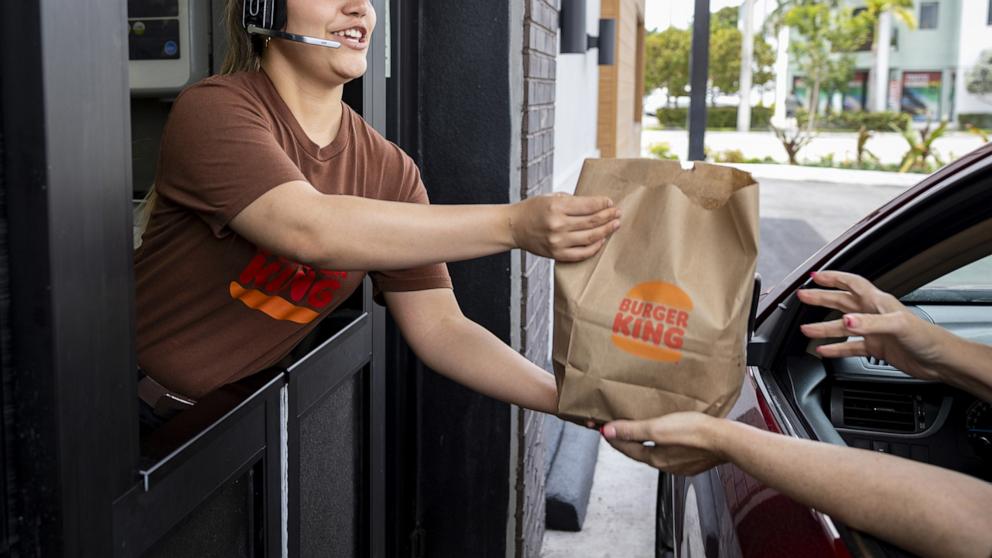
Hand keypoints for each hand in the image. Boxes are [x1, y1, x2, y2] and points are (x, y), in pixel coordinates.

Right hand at [508, 193, 619, 261]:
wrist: (514, 227)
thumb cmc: (532, 210)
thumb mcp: (551, 197)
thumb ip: (572, 201)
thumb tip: (596, 205)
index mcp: (556, 206)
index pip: (588, 205)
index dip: (603, 204)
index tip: (610, 203)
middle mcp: (558, 224)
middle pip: (592, 221)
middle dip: (608, 216)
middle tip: (617, 213)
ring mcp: (558, 241)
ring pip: (591, 237)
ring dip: (606, 231)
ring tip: (615, 225)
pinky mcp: (557, 254)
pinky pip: (582, 253)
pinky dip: (594, 247)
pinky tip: (601, 240)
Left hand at [601, 412, 726, 475]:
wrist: (726, 439)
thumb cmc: (694, 433)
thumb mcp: (657, 428)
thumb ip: (632, 431)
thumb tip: (609, 432)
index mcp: (655, 458)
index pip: (626, 448)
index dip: (613, 438)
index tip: (602, 429)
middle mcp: (666, 464)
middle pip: (640, 451)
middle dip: (627, 440)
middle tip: (617, 429)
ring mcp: (680, 463)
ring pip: (657, 451)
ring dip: (645, 441)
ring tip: (639, 430)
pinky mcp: (693, 459)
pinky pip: (672, 451)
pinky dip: (664, 443)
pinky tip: (668, 435)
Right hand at [797, 271, 951, 381]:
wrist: (940, 361)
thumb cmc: (927, 338)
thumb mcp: (898, 325)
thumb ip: (869, 323)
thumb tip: (846, 321)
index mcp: (879, 302)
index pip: (852, 284)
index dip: (834, 278)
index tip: (815, 276)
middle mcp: (873, 314)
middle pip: (842, 302)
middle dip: (821, 298)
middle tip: (802, 297)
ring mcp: (873, 331)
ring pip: (842, 327)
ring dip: (823, 328)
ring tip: (805, 329)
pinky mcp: (876, 348)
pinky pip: (850, 347)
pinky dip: (836, 349)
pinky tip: (824, 351)